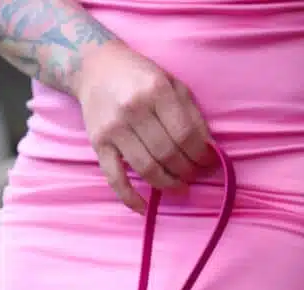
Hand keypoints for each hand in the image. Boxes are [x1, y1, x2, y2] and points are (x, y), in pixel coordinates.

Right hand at [72, 40, 215, 212]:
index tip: (208, 164)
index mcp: (156, 90)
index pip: (185, 134)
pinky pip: (115, 178)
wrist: (94, 67)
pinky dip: (130, 198)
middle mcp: (134, 109)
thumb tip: (209, 149)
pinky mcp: (98, 145)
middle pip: (168, 153)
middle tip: (194, 176)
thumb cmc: (139, 76)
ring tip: (179, 187)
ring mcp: (114, 129)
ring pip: (147, 168)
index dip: (201, 155)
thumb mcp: (171, 83)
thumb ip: (191, 113)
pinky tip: (144, 208)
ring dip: (167, 184)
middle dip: (186, 170)